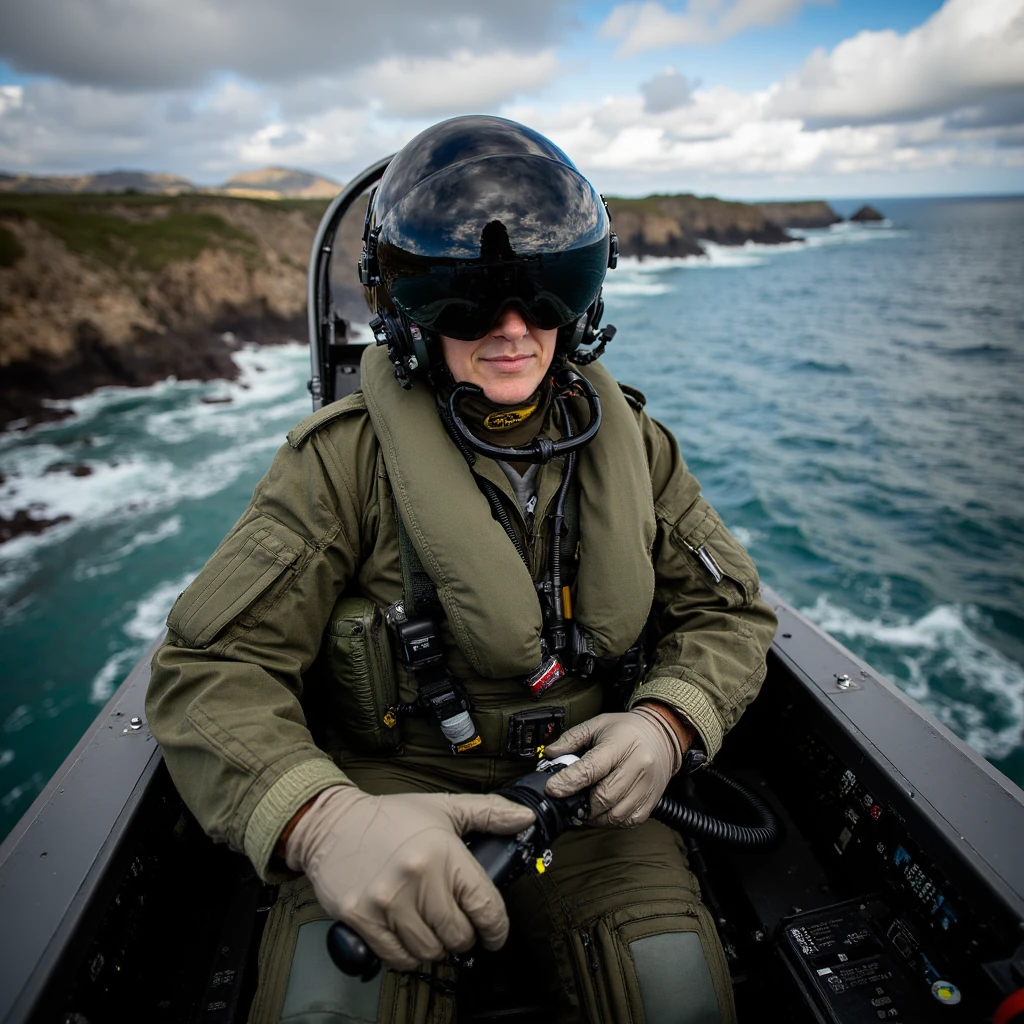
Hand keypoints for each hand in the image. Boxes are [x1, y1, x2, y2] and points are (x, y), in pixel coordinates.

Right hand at [285, 786, 535, 969]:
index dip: (497, 928)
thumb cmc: (389, 817)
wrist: (331, 823)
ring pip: (430, 952)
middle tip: (457, 925)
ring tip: (432, 928)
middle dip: (464, 936)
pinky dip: (408, 955)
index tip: (495, 934)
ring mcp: (387, 902)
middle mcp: (417, 879)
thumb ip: (488, 812)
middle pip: (458, 936)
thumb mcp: (442, 808)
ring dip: (436, 947)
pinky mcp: (362, 919)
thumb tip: (524, 817)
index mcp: (442, 852)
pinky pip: (397, 958)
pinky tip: (408, 936)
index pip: (485, 906)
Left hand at [542, 708, 682, 826]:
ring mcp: (646, 786)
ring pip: (616, 814)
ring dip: (594, 816)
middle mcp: (637, 766)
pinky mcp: (651, 801)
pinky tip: (601, 812)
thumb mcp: (597, 724)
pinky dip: (610, 821)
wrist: (661, 735)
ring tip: (583, 808)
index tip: (552, 789)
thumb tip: (550, 754)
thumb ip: (571, 739)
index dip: (569, 782)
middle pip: (604, 796)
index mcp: (621, 744)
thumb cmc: (626, 730)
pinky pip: (628, 821)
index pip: (592, 768)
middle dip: (581, 803)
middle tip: (567, 801)